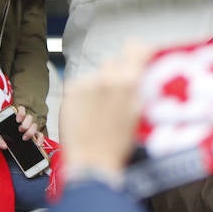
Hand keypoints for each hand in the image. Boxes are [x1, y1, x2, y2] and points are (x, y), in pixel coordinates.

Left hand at [0, 104, 43, 150]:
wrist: (9, 142)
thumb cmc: (5, 135)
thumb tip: (3, 145)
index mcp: (16, 116)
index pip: (21, 109)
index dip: (21, 113)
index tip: (18, 120)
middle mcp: (25, 120)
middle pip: (29, 117)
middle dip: (26, 124)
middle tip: (20, 129)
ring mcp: (31, 127)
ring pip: (35, 125)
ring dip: (31, 131)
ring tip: (24, 138)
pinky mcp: (35, 135)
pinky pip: (40, 135)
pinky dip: (39, 139)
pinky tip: (37, 144)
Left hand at [60, 45, 150, 177]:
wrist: (91, 163)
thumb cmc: (119, 144)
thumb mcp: (139, 114)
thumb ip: (139, 89)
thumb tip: (142, 73)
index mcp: (129, 83)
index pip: (135, 48)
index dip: (139, 51)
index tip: (140, 56)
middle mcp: (106, 78)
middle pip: (113, 61)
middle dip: (117, 73)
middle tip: (118, 92)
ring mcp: (86, 83)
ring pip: (96, 75)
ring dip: (100, 84)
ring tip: (99, 109)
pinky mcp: (70, 91)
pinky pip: (81, 84)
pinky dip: (84, 94)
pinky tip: (87, 112)